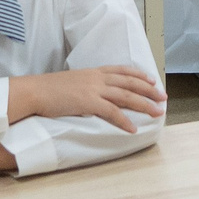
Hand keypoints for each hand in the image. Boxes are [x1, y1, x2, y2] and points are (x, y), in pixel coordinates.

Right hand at [10, 64, 167, 129]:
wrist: (35, 91)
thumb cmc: (49, 89)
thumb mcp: (72, 82)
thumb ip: (86, 85)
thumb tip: (93, 95)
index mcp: (93, 71)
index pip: (122, 70)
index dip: (139, 75)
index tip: (152, 80)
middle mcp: (97, 78)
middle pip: (130, 82)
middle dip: (149, 90)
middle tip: (163, 97)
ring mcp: (93, 89)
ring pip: (126, 96)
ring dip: (144, 105)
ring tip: (157, 112)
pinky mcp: (88, 103)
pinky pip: (112, 112)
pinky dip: (124, 121)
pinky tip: (133, 128)